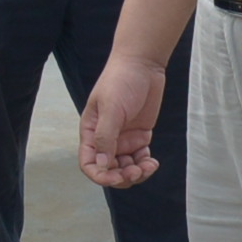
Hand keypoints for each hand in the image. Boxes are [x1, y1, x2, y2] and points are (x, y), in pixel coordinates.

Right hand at [76, 53, 167, 188]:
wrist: (142, 64)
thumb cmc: (120, 81)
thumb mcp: (111, 108)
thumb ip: (106, 137)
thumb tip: (101, 165)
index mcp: (92, 132)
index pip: (89, 163)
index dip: (99, 175)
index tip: (114, 177)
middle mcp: (106, 139)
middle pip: (109, 170)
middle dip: (121, 176)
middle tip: (136, 172)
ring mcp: (123, 138)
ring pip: (126, 168)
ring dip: (136, 173)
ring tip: (148, 166)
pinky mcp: (139, 136)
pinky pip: (140, 159)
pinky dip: (146, 165)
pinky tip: (152, 161)